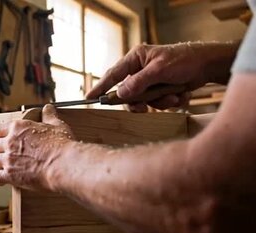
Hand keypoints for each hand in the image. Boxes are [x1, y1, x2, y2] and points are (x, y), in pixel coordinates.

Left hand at [0, 105, 74, 190]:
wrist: (63, 165)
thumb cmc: (62, 145)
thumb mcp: (57, 125)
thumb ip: (49, 116)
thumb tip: (48, 108)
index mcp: (18, 127)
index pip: (0, 129)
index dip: (2, 135)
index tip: (5, 139)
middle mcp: (10, 142)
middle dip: (3, 150)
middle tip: (11, 153)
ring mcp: (8, 159)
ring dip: (2, 164)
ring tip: (10, 166)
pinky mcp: (10, 175)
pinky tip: (3, 180)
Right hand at [86, 42, 233, 111]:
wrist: (210, 65)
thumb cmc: (186, 60)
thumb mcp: (160, 70)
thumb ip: (138, 83)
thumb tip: (119, 94)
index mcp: (136, 58)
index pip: (113, 74)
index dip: (100, 87)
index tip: (89, 98)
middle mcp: (141, 69)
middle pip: (128, 93)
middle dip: (141, 101)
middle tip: (146, 107)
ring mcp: (151, 80)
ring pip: (145, 100)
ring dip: (161, 101)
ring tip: (175, 94)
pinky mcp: (162, 89)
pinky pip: (158, 102)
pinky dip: (170, 101)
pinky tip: (181, 93)